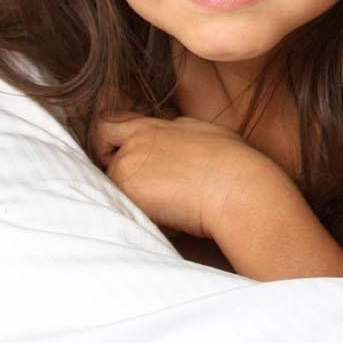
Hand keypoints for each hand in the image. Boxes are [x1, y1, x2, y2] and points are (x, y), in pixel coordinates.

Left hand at [93, 112, 273, 238]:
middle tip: (139, 191)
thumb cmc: (235, 163)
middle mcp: (136, 141)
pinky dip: (143, 216)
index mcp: (155, 126)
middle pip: (106, 158)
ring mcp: (128, 164)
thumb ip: (178, 133)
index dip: (105, 142)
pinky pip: (124, 207)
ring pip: (115, 187)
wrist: (238, 187)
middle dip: (116, 174)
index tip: (116, 156)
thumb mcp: (205, 133)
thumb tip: (172, 135)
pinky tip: (170, 218)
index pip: (108, 123)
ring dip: (135, 200)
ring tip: (169, 209)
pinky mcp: (127, 189)